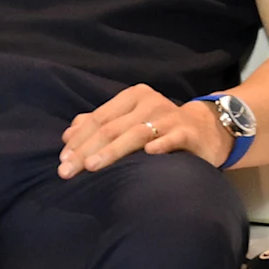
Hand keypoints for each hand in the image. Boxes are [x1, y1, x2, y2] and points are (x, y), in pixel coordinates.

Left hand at [59, 84, 224, 177]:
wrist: (206, 129)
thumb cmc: (160, 127)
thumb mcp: (130, 120)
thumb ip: (101, 124)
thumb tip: (68, 135)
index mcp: (132, 97)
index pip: (98, 118)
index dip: (79, 139)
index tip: (62, 159)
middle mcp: (149, 103)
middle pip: (111, 127)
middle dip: (86, 150)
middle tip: (67, 171)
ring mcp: (169, 116)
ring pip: (135, 133)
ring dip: (112, 151)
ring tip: (92, 167)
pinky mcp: (187, 132)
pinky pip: (172, 138)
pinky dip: (160, 145)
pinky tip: (147, 154)